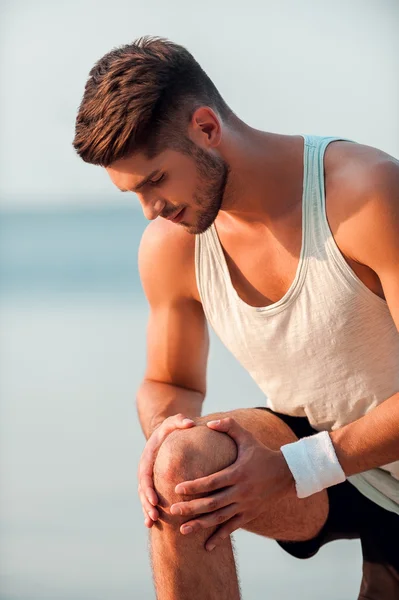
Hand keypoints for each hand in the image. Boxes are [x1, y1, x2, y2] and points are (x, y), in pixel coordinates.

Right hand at [138, 413, 194, 527]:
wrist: (166, 433)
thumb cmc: (172, 429)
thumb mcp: (175, 422)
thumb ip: (181, 421)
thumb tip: (190, 422)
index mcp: (148, 457)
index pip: (145, 475)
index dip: (148, 489)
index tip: (155, 500)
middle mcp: (145, 469)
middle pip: (142, 490)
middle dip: (147, 504)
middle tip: (154, 516)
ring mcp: (149, 478)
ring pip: (144, 497)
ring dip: (147, 510)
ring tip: (152, 523)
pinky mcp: (154, 484)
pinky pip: (149, 499)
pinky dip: (149, 511)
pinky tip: (152, 525)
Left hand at [170, 417, 293, 549]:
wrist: (286, 473)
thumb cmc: (261, 452)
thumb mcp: (246, 436)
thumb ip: (228, 426)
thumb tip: (209, 423)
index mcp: (238, 473)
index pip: (212, 482)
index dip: (194, 486)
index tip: (177, 489)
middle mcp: (241, 492)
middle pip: (212, 503)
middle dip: (191, 508)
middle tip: (173, 510)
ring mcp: (245, 505)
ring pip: (220, 518)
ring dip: (200, 525)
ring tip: (182, 530)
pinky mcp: (249, 514)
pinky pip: (232, 527)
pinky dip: (219, 537)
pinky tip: (206, 547)